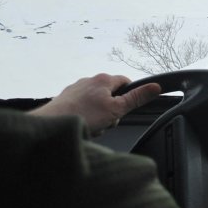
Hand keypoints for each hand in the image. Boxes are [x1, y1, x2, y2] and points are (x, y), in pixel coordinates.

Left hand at [30, 73, 161, 134]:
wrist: (51, 125)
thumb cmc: (83, 116)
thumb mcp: (117, 109)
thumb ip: (137, 98)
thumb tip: (156, 86)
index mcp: (103, 79)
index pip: (126, 82)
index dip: (130, 96)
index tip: (126, 110)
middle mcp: (89, 80)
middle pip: (111, 95)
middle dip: (112, 111)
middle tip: (106, 122)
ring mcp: (76, 90)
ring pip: (96, 104)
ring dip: (98, 117)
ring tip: (91, 127)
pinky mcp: (65, 100)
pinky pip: (82, 109)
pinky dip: (85, 118)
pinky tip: (81, 127)